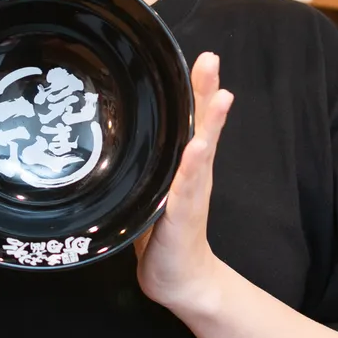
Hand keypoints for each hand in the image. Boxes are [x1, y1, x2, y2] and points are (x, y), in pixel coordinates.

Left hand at [135, 51, 233, 309]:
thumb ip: (144, 164)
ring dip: (210, 123)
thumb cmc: (163, 233)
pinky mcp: (182, 215)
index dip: (196, 89)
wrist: (181, 280)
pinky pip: (187, 188)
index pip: (192, 120)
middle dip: (207, 92)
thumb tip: (117, 135)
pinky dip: (193, 167)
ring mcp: (191, 193)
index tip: (201, 57)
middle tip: (212, 60)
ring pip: (201, 151)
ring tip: (220, 96)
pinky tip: (198, 148)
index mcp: (184, 165)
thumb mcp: (150, 190)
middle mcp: (193, 174)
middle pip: (202, 126)